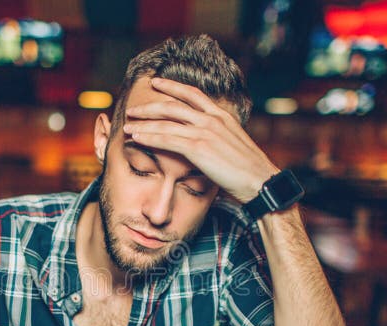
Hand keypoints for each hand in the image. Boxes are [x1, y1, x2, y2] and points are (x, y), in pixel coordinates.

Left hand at [123, 77, 278, 202]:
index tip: (156, 83)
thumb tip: (206, 142)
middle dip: (149, 107)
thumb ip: (218, 137)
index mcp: (222, 116)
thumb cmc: (249, 170)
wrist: (260, 181)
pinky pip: (167, 139)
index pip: (192, 94)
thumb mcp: (234, 144)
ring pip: (165, 123)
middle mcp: (212, 119)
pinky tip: (136, 138)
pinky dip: (149, 137)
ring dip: (143, 124)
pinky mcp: (198, 148)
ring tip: (127, 125)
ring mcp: (205, 132)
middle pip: (173, 106)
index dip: (172, 86)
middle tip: (133, 109)